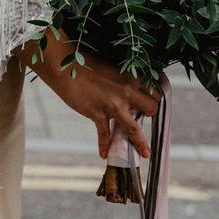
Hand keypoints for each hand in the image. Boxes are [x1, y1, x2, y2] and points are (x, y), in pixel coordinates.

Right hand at [14, 28, 161, 158]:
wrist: (64, 67)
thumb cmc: (84, 64)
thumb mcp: (110, 68)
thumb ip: (121, 79)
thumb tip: (128, 90)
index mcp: (130, 76)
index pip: (154, 91)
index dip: (152, 97)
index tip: (150, 101)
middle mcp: (126, 91)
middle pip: (151, 108)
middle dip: (149, 113)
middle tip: (142, 114)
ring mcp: (112, 104)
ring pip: (133, 128)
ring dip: (140, 142)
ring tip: (145, 153)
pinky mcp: (98, 113)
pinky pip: (105, 134)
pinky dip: (104, 145)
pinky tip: (103, 154)